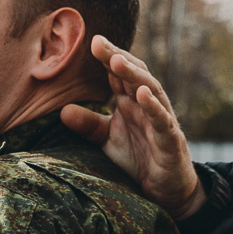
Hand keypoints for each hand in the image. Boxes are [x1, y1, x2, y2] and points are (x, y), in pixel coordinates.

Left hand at [60, 36, 204, 219]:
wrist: (166, 191)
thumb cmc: (138, 159)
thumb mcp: (107, 141)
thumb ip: (88, 125)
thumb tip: (61, 110)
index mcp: (130, 103)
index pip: (118, 74)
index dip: (105, 57)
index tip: (89, 42)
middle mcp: (146, 106)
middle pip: (134, 74)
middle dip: (116, 57)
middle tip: (98, 43)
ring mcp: (161, 121)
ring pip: (150, 90)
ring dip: (134, 75)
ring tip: (117, 61)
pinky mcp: (170, 140)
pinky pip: (162, 120)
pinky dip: (153, 106)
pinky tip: (143, 94)